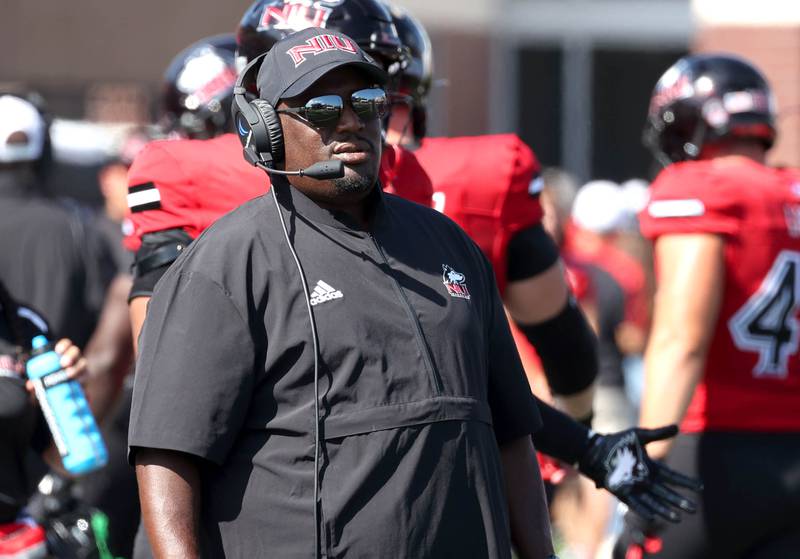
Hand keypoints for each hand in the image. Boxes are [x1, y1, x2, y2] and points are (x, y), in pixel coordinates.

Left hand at [25, 338, 86, 392]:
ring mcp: (82, 369)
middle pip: (76, 352)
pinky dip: (83, 386)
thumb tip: (30, 385)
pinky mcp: (86, 380)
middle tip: (63, 363)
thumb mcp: (45, 376)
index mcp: (66, 354)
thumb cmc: (55, 378)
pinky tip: (79, 388)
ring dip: (76, 369)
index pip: (67, 344)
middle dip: (70, 356)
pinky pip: (86, 381)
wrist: (68, 389)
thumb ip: (38, 378)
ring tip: (68, 375)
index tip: (57, 350)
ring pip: (83, 365)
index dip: (64, 345)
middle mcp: (76, 359)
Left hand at [577, 425, 701, 522]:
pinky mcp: (623, 492)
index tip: (701, 487)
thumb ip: (658, 434)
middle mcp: (646, 480)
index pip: (673, 477)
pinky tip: (653, 517)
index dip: (686, 483)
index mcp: (651, 468)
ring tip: (678, 518)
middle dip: (679, 501)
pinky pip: (635, 504)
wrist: (597, 449)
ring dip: (665, 510)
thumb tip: (677, 427)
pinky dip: (643, 510)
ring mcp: (635, 487)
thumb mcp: (640, 435)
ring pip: (654, 502)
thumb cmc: (618, 442)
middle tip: (694, 509)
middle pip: (666, 493)